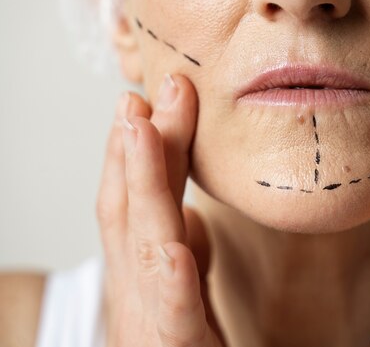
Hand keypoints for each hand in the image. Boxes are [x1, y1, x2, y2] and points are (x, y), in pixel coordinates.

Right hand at [96, 74, 224, 345]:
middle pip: (135, 214)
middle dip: (140, 150)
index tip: (154, 100)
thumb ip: (186, 262)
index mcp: (148, 279)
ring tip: (140, 128)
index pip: (139, 207)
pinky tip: (173, 245)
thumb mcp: (190, 300)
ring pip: (142, 251)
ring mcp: (151, 328)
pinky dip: (170, 283)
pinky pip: (176, 322)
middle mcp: (141, 298)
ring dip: (142, 187)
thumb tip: (188, 221)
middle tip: (147, 91)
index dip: (143, 153)